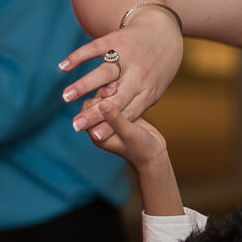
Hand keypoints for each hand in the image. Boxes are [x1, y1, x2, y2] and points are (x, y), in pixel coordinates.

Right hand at [58, 13, 185, 132]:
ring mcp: (127, 58)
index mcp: (147, 92)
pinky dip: (79, 57)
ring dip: (84, 85)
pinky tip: (63, 67)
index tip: (95, 136)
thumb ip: (134, 106)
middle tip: (75, 125)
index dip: (112, 124)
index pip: (128, 112)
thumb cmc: (155, 69)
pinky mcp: (117, 40)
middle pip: (115, 98)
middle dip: (95, 113)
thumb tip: (111, 126)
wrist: (163, 32)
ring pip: (104, 73)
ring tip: (66, 97)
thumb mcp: (153, 90)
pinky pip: (96, 49)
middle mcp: (138, 76)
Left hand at [87, 97, 180, 215]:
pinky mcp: (120, 115)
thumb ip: (116, 119)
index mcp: (97, 133)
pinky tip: (126, 87)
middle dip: (103, 95)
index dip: (95, 101)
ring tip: (120, 87)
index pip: (86, 112)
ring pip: (104, 100)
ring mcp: (110, 120)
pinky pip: (115, 101)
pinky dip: (119, 94)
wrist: (154, 153)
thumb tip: (103, 103)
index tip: (109, 95)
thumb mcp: (129, 133)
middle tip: (115, 89)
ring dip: (111, 93)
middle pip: (94, 104)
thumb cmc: (141, 148)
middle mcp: (100, 126)